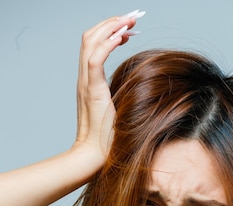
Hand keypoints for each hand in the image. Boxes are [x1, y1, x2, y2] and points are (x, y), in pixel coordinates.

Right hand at [73, 11, 143, 166]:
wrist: (94, 156)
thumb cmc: (108, 140)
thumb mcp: (118, 113)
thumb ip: (124, 99)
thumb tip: (144, 93)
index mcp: (90, 83)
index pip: (94, 46)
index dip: (110, 33)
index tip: (129, 31)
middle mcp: (84, 79)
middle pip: (90, 37)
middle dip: (110, 22)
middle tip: (132, 18)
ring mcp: (86, 84)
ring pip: (90, 42)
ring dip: (110, 27)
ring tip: (129, 22)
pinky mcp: (92, 90)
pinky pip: (95, 59)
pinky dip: (107, 43)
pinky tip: (122, 37)